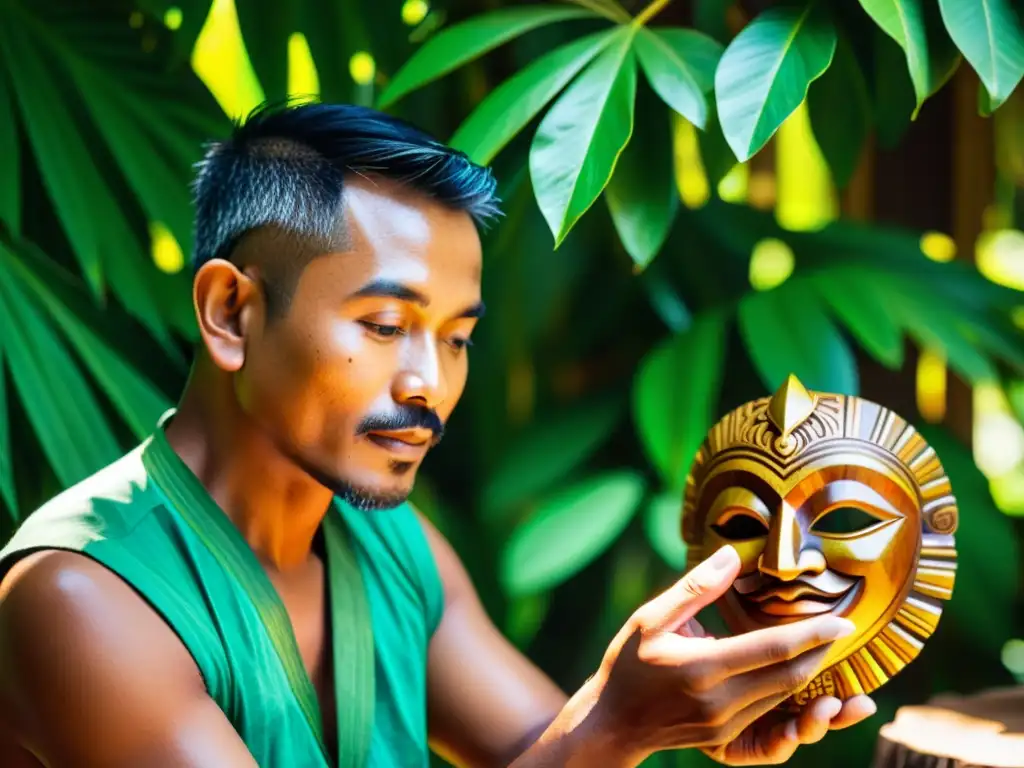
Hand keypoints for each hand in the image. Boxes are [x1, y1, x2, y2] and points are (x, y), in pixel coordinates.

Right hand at [583, 545, 876, 764]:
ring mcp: (726, 725)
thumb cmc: (629, 663)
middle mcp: (720, 702)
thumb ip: (695, 588)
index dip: (812, 635)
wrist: (613, 722)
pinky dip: (792, 693)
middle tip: (841, 628)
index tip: (843, 621)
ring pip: (785, 699)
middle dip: (820, 653)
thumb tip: (732, 555)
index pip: (772, 649)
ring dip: (812, 675)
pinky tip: (800, 673)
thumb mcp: (651, 617)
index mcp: (702, 668)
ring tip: (826, 647)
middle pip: (789, 678)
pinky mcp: (728, 738)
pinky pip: (772, 715)